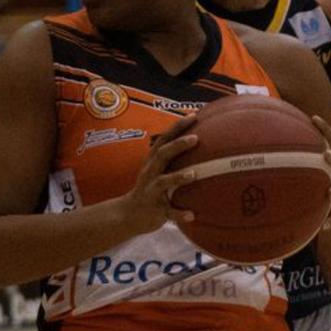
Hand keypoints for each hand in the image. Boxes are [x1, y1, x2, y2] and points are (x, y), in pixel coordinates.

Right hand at [118, 114, 199, 234]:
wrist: (129, 214)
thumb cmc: (151, 188)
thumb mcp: (158, 170)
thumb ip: (174, 159)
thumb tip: (202, 144)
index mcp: (153, 161)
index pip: (165, 139)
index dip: (177, 127)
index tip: (194, 116)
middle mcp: (151, 172)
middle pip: (162, 154)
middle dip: (178, 145)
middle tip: (196, 138)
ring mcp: (152, 190)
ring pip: (163, 182)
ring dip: (178, 177)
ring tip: (194, 174)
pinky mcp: (155, 210)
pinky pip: (168, 212)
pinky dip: (180, 213)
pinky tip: (192, 215)